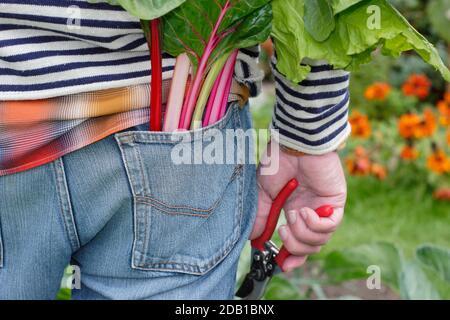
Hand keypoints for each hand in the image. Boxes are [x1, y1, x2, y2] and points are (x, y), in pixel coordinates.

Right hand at [251, 141, 346, 271]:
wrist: (293, 144)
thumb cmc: (277, 162)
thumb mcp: (263, 193)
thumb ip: (262, 216)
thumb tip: (255, 239)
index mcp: (292, 210)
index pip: (298, 241)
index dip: (292, 256)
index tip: (283, 264)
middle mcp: (309, 211)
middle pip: (310, 246)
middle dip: (295, 246)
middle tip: (282, 232)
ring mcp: (323, 207)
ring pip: (320, 240)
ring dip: (303, 233)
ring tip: (292, 217)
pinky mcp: (335, 201)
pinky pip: (331, 225)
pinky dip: (315, 224)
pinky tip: (304, 212)